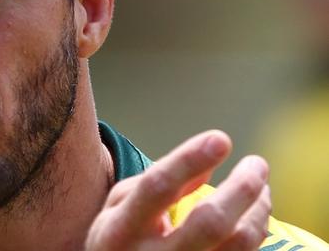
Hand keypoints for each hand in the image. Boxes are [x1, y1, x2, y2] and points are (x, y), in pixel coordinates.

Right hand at [85, 131, 270, 249]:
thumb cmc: (118, 240)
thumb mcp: (118, 207)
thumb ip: (156, 182)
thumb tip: (208, 161)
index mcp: (121, 230)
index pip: (158, 188)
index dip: (190, 160)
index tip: (220, 139)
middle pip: (210, 222)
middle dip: (241, 187)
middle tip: (256, 164)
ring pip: (237, 245)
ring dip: (258, 210)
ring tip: (261, 187)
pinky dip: (257, 232)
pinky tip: (255, 215)